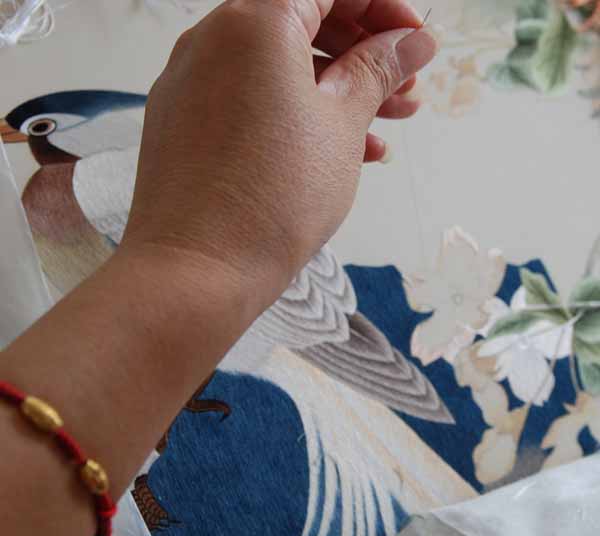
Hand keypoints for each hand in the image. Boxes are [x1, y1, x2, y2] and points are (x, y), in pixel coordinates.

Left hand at [124, 0, 440, 312]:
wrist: (198, 272)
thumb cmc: (275, 197)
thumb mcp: (342, 126)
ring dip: (334, 92)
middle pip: (302, 24)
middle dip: (364, 54)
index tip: (414, 43)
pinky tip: (337, 154)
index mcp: (254, 22)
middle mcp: (211, 40)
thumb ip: (378, 70)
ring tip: (385, 128)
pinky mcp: (183, 125)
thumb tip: (411, 40)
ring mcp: (190, 84)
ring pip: (277, 70)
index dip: (382, 9)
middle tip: (406, 91)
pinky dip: (293, 117)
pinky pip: (248, 103)